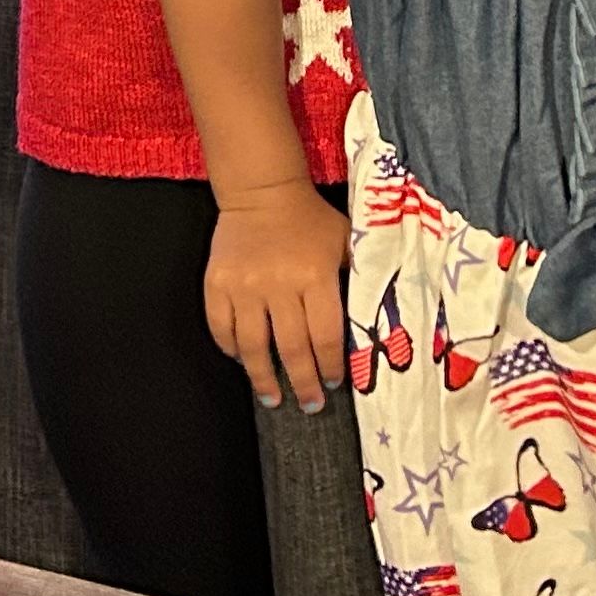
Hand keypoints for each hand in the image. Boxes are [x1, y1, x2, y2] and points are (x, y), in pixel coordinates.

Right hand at [201, 182, 350, 413]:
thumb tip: (378, 320)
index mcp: (315, 276)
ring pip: (253, 346)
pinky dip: (231, 349)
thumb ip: (359, 277)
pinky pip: (221, 327)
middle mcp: (278, 285)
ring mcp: (244, 286)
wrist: (262, 191)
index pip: (325, 335)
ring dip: (263, 378)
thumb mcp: (345, 241)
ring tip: (273, 398)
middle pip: (291, 348)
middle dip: (302, 382)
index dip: (330, 365)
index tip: (333, 383)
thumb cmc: (311, 220)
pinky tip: (243, 361)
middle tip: (310, 404)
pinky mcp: (217, 283)